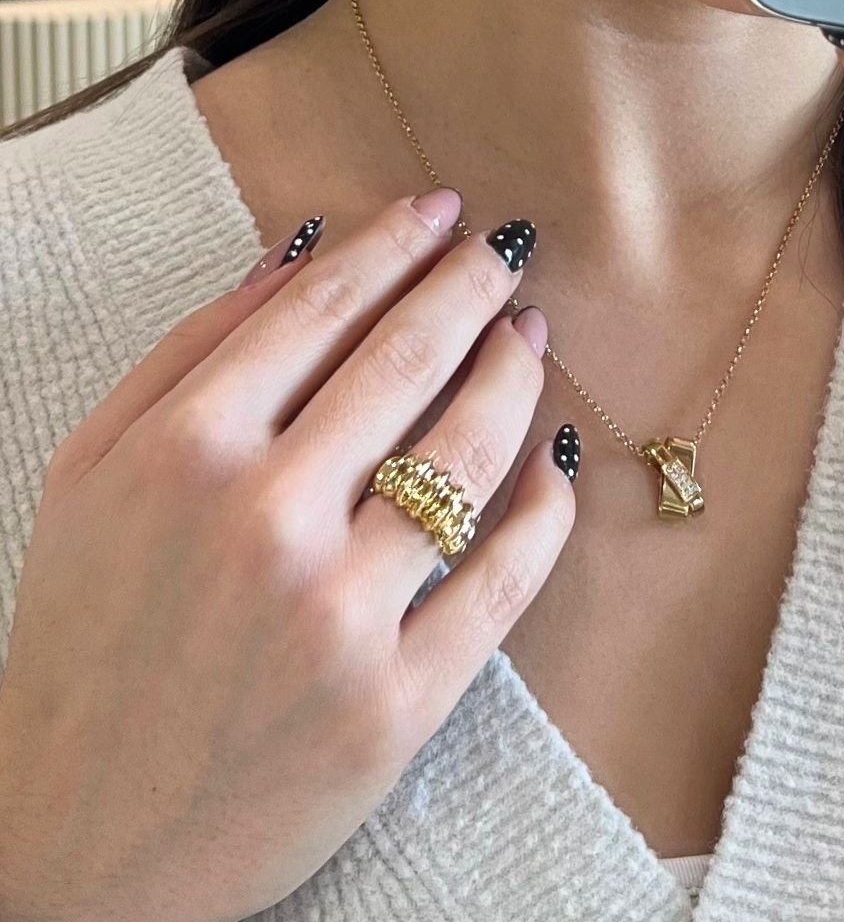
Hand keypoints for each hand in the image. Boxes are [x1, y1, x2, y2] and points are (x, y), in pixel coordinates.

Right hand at [0, 191, 571, 921]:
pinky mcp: (398, 704)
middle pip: (408, 360)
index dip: (393, 245)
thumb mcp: (90, 476)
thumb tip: (297, 249)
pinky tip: (555, 463)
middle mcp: (267, 522)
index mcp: (186, 454)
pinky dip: (547, 508)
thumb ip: (188, 352)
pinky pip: (507, 581)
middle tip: (505, 254)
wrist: (74, 848)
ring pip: (471, 455)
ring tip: (529, 337)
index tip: (439, 209)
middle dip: (471, 287)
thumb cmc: (81, 643)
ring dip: (516, 375)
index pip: (322, 311)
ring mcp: (340, 615)